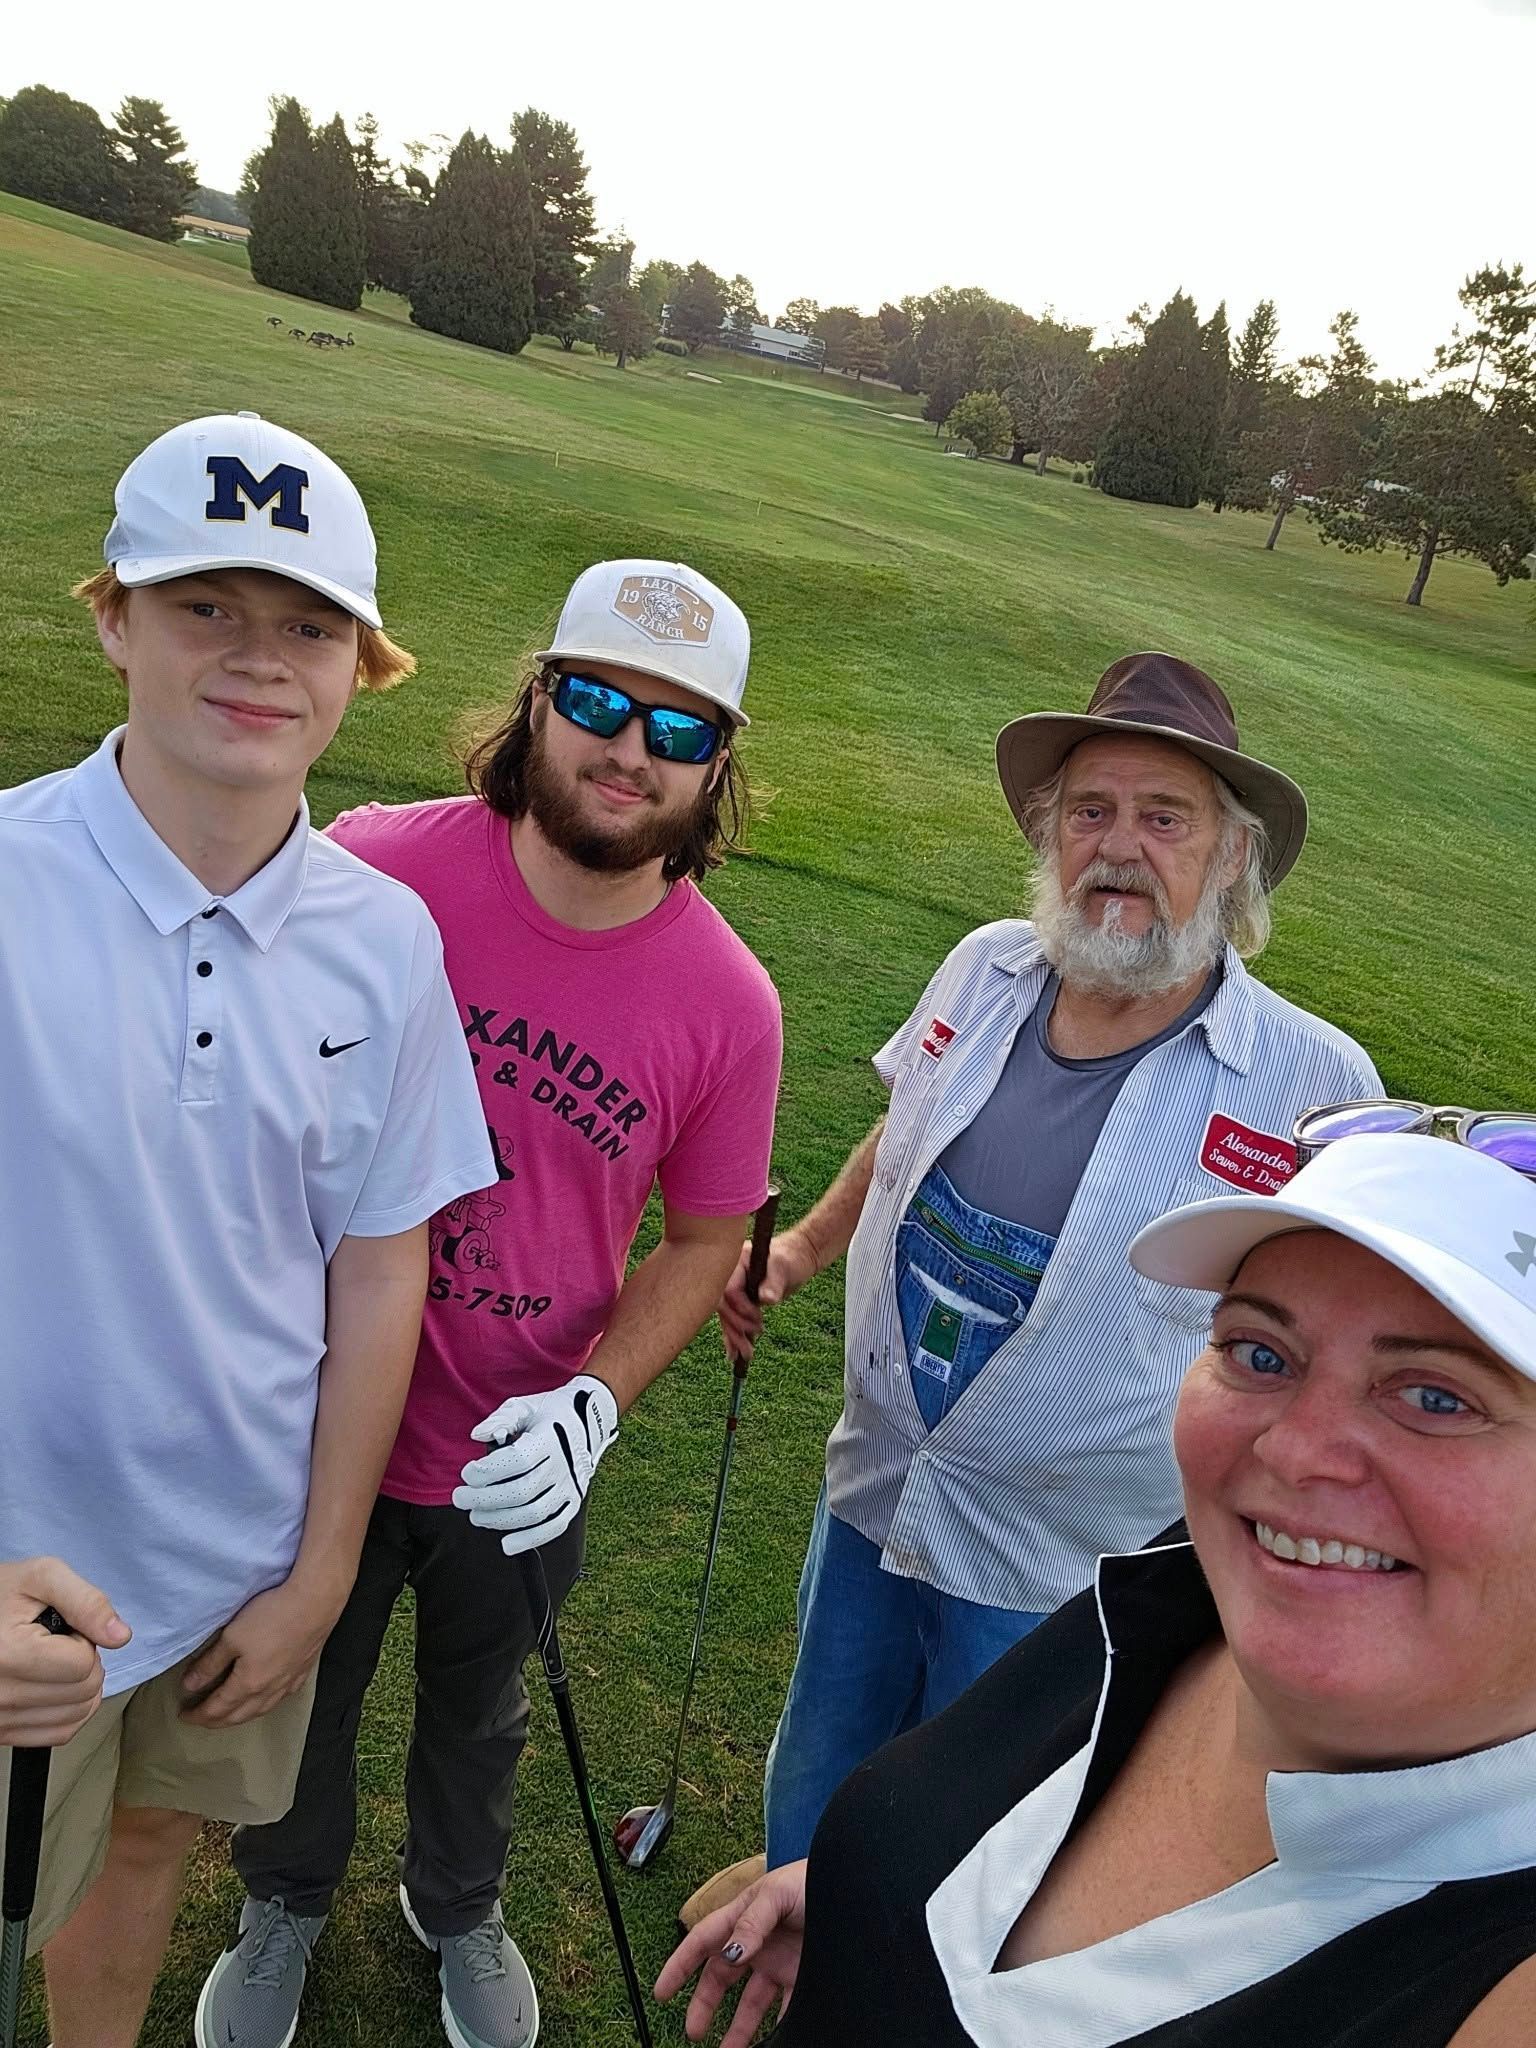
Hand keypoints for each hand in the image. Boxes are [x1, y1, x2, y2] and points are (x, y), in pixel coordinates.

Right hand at [0, 1558, 129, 1746]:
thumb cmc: (1, 1595)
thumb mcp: (41, 1577)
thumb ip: (86, 1602)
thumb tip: (120, 1636)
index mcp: (8, 1654)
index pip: (83, 1665)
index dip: (84, 1640)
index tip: (61, 1628)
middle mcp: (1, 1694)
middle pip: (84, 1692)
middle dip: (84, 1662)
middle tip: (57, 1644)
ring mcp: (0, 1718)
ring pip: (77, 1715)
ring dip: (79, 1686)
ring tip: (51, 1662)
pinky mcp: (2, 1732)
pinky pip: (60, 1734)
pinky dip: (70, 1711)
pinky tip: (55, 1686)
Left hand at [180, 1579, 341, 1728]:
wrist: (315, 1602)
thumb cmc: (271, 1616)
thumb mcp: (232, 1636)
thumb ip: (210, 1664)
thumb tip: (189, 1686)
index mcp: (248, 1684)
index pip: (217, 1708)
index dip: (198, 1714)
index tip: (183, 1715)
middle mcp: (268, 1691)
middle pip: (238, 1716)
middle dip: (216, 1721)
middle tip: (201, 1719)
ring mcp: (288, 1683)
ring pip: (259, 1711)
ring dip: (240, 1717)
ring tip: (228, 1715)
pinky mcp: (302, 1672)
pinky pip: (278, 1700)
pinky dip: (263, 1706)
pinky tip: (265, 1700)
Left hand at [453, 1375, 618, 1557]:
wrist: (591, 1421)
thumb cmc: (550, 1413)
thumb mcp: (525, 1406)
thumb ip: (501, 1419)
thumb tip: (477, 1435)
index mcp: (551, 1438)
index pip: (518, 1460)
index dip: (488, 1471)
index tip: (467, 1473)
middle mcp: (563, 1465)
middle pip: (521, 1492)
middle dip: (484, 1499)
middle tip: (461, 1498)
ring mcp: (570, 1486)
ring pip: (534, 1513)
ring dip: (500, 1520)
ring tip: (476, 1515)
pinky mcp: (573, 1502)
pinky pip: (554, 1527)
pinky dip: (530, 1539)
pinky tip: (507, 1543)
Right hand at [655, 1860, 807, 2046]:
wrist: (856, 1889)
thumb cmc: (813, 1879)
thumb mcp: (778, 1893)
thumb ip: (751, 1922)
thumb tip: (730, 1954)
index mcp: (743, 1916)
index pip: (703, 1941)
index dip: (680, 1965)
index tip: (661, 1992)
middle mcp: (757, 1942)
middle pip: (722, 1978)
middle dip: (705, 2005)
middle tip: (693, 2032)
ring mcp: (779, 1962)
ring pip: (751, 2002)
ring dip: (739, 2028)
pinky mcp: (802, 1977)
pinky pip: (785, 2009)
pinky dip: (777, 2028)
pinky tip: (772, 2043)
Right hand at [718, 1231, 813, 1364]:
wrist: (796, 1258)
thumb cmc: (791, 1259)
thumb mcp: (784, 1269)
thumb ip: (773, 1283)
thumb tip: (766, 1298)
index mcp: (736, 1262)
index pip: (729, 1290)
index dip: (741, 1308)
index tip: (757, 1320)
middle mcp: (730, 1275)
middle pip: (724, 1306)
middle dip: (735, 1328)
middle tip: (748, 1347)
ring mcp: (734, 1287)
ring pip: (727, 1316)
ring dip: (735, 1337)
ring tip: (745, 1355)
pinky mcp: (739, 1299)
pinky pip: (733, 1318)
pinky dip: (735, 1335)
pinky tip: (735, 1354)